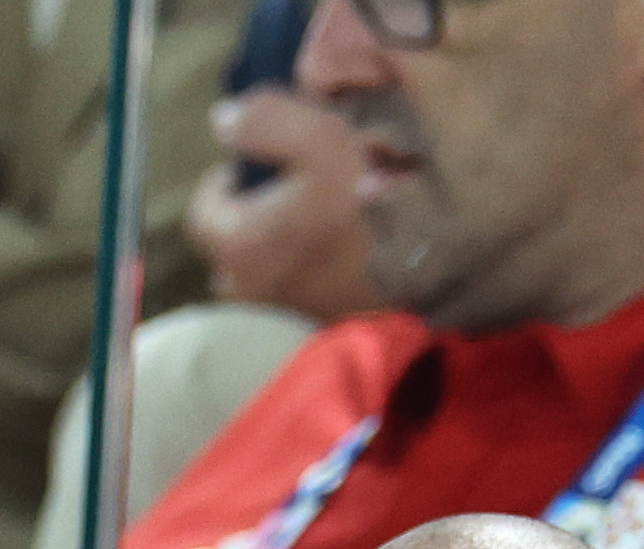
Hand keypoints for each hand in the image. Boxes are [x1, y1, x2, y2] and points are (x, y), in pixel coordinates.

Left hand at [188, 89, 374, 323]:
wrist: (440, 270)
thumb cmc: (372, 204)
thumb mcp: (319, 137)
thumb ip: (262, 120)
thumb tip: (223, 123)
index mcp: (239, 247)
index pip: (203, 214)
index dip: (224, 184)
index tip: (255, 168)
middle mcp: (251, 294)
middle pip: (233, 252)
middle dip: (251, 223)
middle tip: (290, 196)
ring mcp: (288, 320)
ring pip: (265, 278)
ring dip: (282, 253)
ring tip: (320, 227)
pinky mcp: (324, 333)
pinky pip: (300, 299)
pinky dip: (311, 278)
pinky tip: (344, 258)